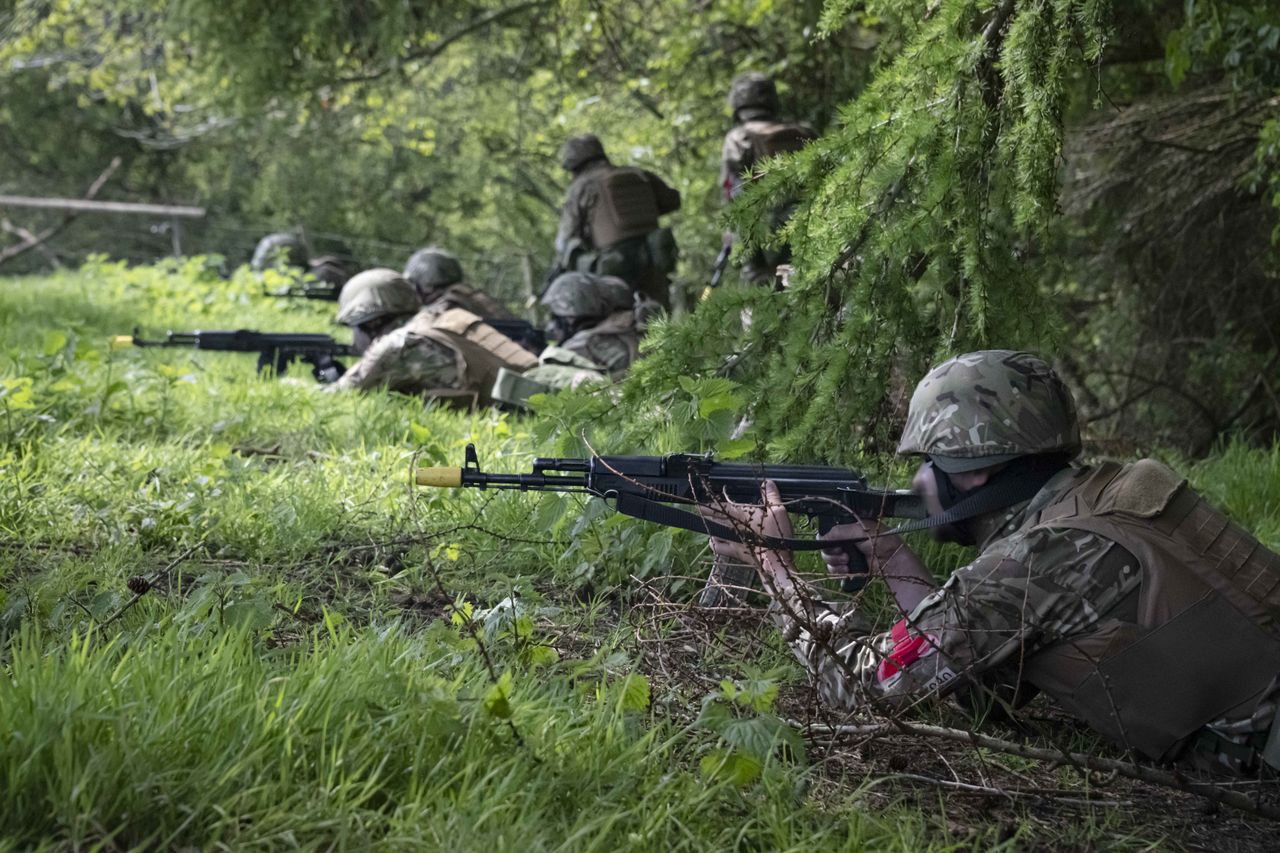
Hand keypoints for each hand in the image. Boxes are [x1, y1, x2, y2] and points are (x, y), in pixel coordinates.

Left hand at [703, 480, 798, 598]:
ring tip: (709, 522)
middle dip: (706, 513)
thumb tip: (768, 482)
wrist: (776, 561)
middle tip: (699, 509)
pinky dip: (714, 542)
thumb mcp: (778, 511)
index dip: (708, 504)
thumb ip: (771, 496)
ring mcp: (731, 541)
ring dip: (710, 526)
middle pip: (713, 519)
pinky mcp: (734, 552)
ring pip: (713, 532)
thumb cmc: (777, 535)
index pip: (720, 507)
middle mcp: (733, 527)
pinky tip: (715, 540)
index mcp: (741, 515)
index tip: (698, 501)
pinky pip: (718, 547)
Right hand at [819, 517, 902, 576]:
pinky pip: (834, 570)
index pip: (830, 531)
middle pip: (826, 546)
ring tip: (847, 561)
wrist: (893, 563)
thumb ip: (839, 532)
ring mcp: (847, 555)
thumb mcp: (860, 531)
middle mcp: (847, 541)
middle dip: (831, 551)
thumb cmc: (882, 542)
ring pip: (829, 559)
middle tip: (842, 553)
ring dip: (835, 561)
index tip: (833, 542)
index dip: (828, 537)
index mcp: (850, 528)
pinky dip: (838, 570)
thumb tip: (821, 537)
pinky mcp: (848, 569)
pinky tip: (847, 569)